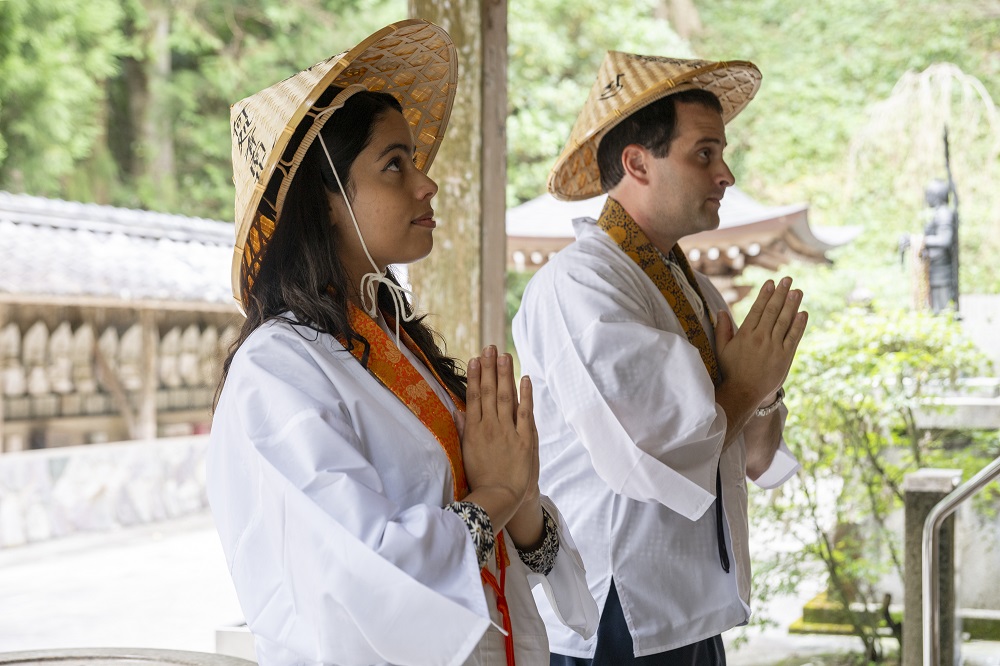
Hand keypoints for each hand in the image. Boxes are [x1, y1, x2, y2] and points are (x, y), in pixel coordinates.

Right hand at [462, 346, 536, 516]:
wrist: (499, 497)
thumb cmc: (481, 477)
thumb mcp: (465, 452)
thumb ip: (462, 429)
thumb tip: (456, 408)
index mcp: (474, 430)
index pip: (473, 397)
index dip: (474, 376)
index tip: (475, 359)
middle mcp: (490, 427)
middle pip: (488, 391)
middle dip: (489, 368)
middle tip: (490, 348)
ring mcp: (508, 431)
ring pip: (504, 397)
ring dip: (504, 374)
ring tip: (504, 355)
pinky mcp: (525, 439)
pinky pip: (525, 412)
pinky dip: (525, 395)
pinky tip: (524, 378)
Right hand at [716, 277, 807, 408]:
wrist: (743, 393)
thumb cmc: (731, 371)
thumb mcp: (722, 349)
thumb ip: (723, 329)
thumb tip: (721, 311)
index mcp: (745, 335)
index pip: (757, 309)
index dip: (765, 295)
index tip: (771, 282)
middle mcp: (760, 338)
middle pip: (773, 311)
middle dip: (781, 294)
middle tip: (788, 280)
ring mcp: (774, 347)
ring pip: (784, 321)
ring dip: (792, 305)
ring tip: (798, 291)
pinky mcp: (785, 357)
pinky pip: (793, 337)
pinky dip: (799, 325)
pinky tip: (803, 313)